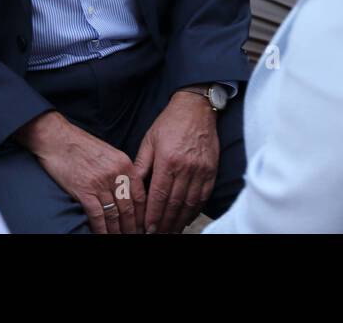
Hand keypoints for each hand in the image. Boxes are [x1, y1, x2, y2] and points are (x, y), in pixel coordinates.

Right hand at [16, 112, 146, 232]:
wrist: (57, 138)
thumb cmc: (81, 145)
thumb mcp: (109, 153)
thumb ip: (120, 171)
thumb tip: (127, 192)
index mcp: (125, 164)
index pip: (140, 195)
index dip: (143, 213)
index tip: (144, 224)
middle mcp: (116, 174)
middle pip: (129, 208)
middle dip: (132, 226)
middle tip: (134, 235)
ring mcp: (100, 183)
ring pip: (114, 214)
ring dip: (118, 230)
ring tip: (120, 237)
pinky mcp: (84, 191)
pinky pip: (97, 216)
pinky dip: (102, 229)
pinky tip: (104, 235)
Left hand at [133, 90, 219, 232]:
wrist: (196, 107)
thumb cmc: (170, 122)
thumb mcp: (149, 140)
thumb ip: (141, 164)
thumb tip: (131, 186)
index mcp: (167, 159)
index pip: (159, 195)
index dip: (153, 215)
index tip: (147, 228)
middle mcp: (185, 167)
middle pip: (174, 203)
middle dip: (165, 223)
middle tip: (157, 234)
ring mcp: (201, 169)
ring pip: (190, 203)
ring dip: (179, 220)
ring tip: (170, 231)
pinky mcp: (211, 169)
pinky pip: (204, 195)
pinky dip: (195, 209)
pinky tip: (187, 218)